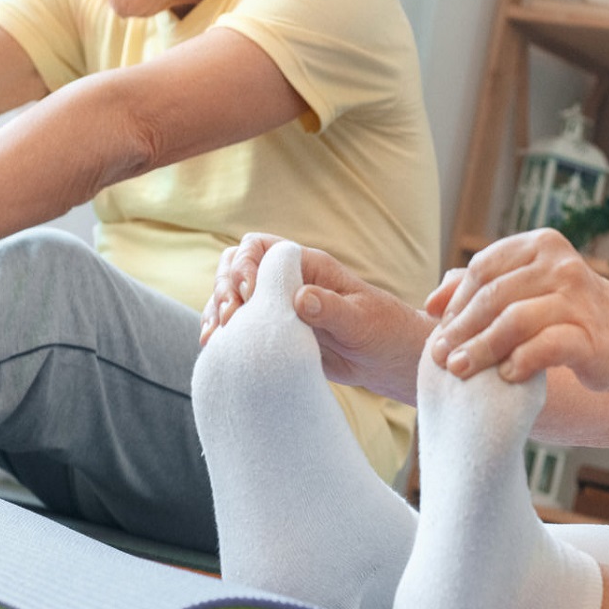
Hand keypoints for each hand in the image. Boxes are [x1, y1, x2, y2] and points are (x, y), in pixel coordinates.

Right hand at [202, 234, 432, 401]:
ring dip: (218, 312)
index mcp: (308, 266)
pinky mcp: (277, 333)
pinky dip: (225, 334)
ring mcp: (279, 308)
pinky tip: (216, 347)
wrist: (392, 361)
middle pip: (236, 269)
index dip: (245, 266)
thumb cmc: (385, 331)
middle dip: (224, 289)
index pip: (259, 247)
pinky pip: (242, 327)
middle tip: (230, 320)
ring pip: (233, 298)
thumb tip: (299, 298)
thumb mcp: (361, 320)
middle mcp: (289, 282)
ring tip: (215, 337)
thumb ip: (330, 308)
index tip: (249, 296)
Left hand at [425, 228, 608, 390]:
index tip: (438, 330)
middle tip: (439, 356)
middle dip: (460, 328)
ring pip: (514, 320)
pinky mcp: (590, 335)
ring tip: (460, 369)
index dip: (456, 301)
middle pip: (494, 295)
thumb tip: (432, 303)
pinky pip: (544, 347)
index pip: (483, 268)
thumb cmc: (570, 313)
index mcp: (541, 244)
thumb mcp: (529, 288)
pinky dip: (518, 362)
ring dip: (480, 348)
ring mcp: (578, 298)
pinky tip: (505, 375)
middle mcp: (561, 264)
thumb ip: (482, 288)